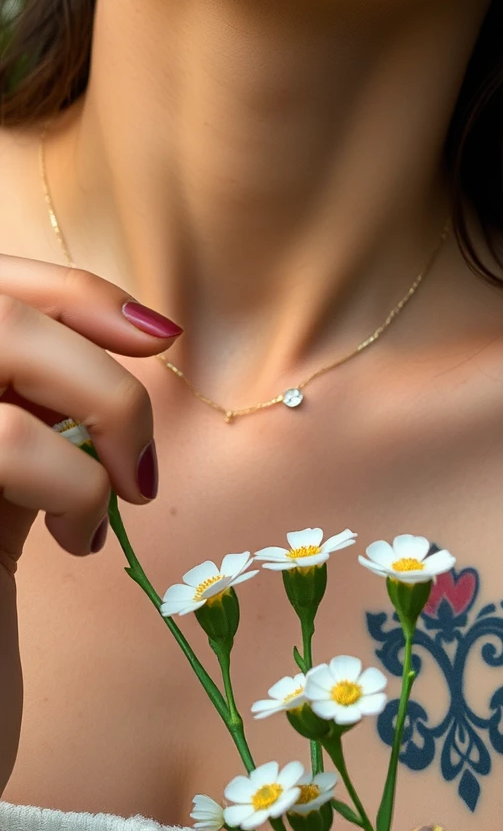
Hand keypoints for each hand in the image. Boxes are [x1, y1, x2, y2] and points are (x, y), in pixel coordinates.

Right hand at [0, 255, 180, 792]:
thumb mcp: (2, 475)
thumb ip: (36, 400)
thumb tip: (136, 332)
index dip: (73, 289)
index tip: (158, 333)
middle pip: (0, 304)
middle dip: (93, 360)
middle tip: (139, 455)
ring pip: (8, 341)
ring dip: (100, 414)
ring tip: (111, 503)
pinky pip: (10, 441)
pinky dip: (74, 481)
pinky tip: (78, 540)